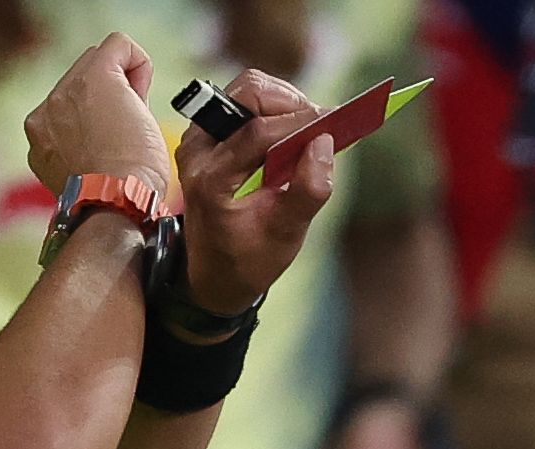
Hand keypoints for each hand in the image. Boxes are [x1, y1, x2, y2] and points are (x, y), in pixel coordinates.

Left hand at [24, 33, 174, 199]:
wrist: (113, 210)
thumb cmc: (139, 168)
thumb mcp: (148, 116)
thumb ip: (131, 88)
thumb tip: (124, 85)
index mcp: (95, 77)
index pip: (119, 46)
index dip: (138, 68)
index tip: (142, 93)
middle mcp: (62, 91)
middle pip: (89, 66)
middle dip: (109, 85)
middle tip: (126, 118)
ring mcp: (44, 119)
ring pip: (68, 96)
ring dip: (86, 108)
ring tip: (105, 141)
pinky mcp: (37, 145)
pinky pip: (54, 125)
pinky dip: (69, 134)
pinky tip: (87, 155)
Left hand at [169, 70, 331, 315]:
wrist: (214, 272)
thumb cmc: (250, 259)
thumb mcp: (286, 235)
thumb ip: (309, 191)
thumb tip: (325, 143)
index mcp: (210, 180)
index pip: (258, 132)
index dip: (302, 121)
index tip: (337, 120)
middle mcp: (196, 150)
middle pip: (247, 94)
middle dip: (290, 102)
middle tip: (322, 123)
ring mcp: (197, 138)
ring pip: (245, 91)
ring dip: (283, 103)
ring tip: (309, 130)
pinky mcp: (206, 134)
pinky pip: (242, 103)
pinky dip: (273, 110)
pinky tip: (293, 133)